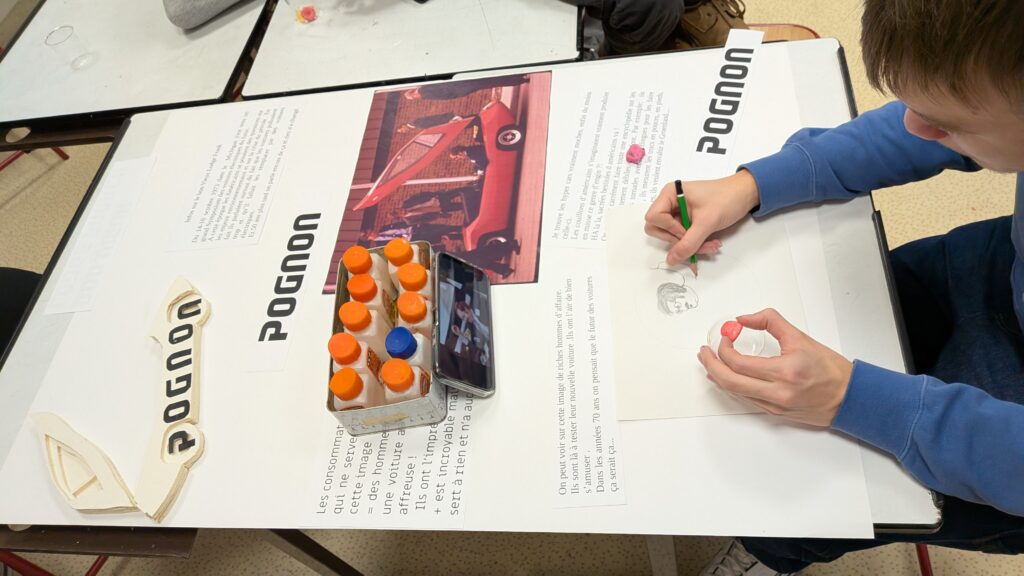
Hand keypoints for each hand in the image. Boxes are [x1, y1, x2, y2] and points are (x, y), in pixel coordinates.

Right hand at [644, 170, 760, 265]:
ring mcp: (678, 213)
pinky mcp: (686, 221)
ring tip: (711, 245)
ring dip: (690, 245)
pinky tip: (712, 243)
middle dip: (678, 240)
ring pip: (672, 237)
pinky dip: (696, 244)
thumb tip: (671, 260)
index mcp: (670, 194)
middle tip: (696, 241)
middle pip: (658, 229)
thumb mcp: (707, 222)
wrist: (745, 194)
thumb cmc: (727, 199)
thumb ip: (688, 243)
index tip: (686, 230)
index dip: (668, 228)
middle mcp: (670, 203)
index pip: (653, 217)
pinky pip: (683, 238)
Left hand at [697, 308, 852, 426]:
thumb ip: (770, 322)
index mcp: (785, 372)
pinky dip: (732, 386)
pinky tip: (725, 377)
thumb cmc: (830, 369)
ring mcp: (775, 406)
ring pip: (735, 393)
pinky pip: (746, 399)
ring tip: (710, 362)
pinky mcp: (775, 414)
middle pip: (730, 381)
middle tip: (704, 352)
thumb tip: (744, 318)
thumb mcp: (800, 338)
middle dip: (711, 365)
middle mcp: (778, 393)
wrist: (849, 397)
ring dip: (718, 376)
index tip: (724, 338)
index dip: (724, 349)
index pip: (740, 363)